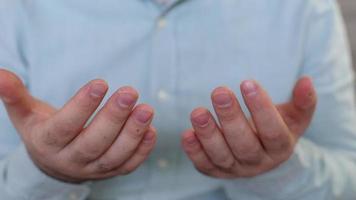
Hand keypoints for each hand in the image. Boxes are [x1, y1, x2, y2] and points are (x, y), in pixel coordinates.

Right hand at [0, 69, 155, 181]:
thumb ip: (15, 95)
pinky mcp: (111, 172)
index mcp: (48, 143)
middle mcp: (71, 160)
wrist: (55, 161)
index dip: (82, 106)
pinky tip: (151, 130)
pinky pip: (128, 166)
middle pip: (93, 142)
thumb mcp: (27, 114)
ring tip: (147, 109)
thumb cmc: (44, 130)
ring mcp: (93, 170)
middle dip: (113, 118)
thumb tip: (0, 74)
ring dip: (133, 134)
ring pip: (114, 156)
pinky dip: (142, 151)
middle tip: (130, 92)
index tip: (100, 82)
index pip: (65, 126)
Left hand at [181, 77, 316, 177]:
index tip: (247, 82)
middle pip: (244, 144)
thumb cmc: (277, 129)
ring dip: (208, 134)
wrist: (263, 156)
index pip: (273, 131)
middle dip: (231, 118)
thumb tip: (306, 80)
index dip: (261, 108)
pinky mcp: (215, 170)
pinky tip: (187, 134)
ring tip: (198, 112)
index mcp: (280, 147)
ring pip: (222, 156)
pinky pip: (204, 165)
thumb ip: (303, 102)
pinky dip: (194, 151)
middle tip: (219, 92)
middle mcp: (258, 162)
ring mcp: (235, 169)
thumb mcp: (294, 118)